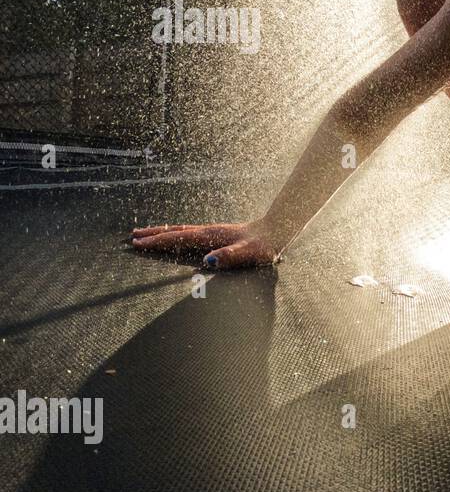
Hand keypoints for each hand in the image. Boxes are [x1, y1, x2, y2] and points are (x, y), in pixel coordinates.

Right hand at [130, 219, 282, 268]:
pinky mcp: (217, 233)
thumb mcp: (248, 254)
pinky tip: (174, 235)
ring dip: (162, 232)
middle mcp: (208, 231)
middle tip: (132, 236)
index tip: (138, 244)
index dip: (157, 242)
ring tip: (145, 233)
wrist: (276, 231)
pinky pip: (189, 232)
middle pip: (174, 231)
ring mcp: (212, 231)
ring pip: (181, 230)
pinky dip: (175, 232)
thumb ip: (230, 257)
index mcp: (210, 237)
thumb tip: (209, 261)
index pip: (178, 239)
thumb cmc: (263, 246)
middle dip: (153, 234)